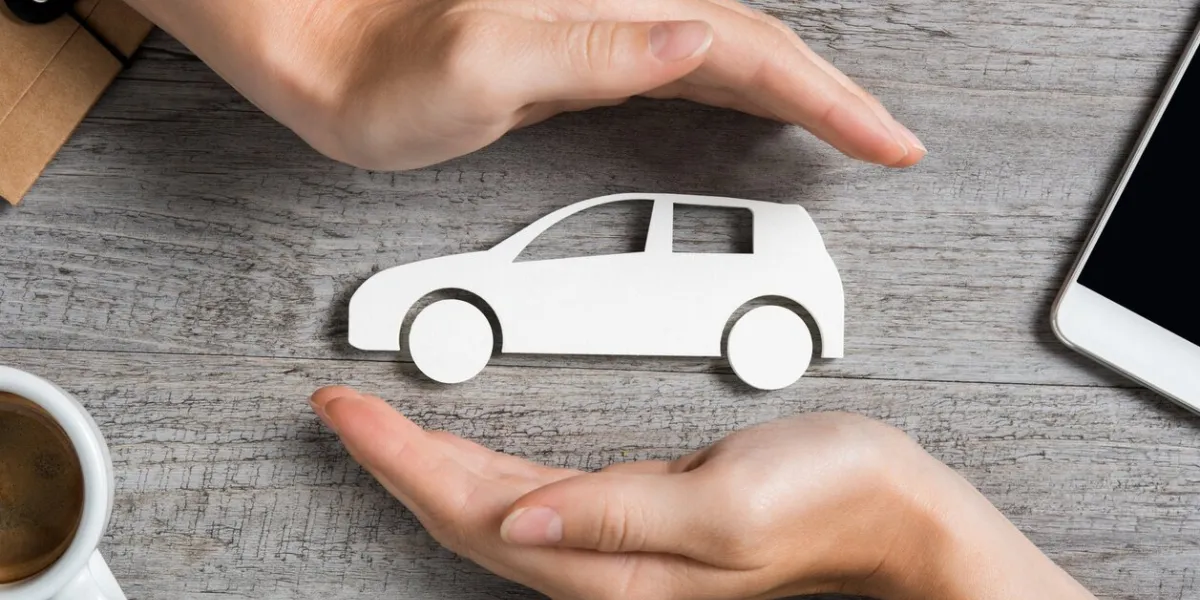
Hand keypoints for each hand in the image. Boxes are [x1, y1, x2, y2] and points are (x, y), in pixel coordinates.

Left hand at [125, 0, 924, 169]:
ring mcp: (603, 31)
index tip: (883, 137)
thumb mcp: (482, 63)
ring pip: (728, 55)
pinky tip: (751, 107)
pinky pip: (685, 70)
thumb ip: (592, 50)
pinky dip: (736, 92)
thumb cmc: (380, 65)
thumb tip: (695, 42)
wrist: (323, 49)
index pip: (750, 48)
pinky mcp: (583, 57)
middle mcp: (617, 8)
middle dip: (831, 94)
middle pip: (757, 45)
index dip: (828, 96)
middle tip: (887, 139)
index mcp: (611, 6)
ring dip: (793, 92)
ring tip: (845, 127)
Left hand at [309, 386, 1095, 599]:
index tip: (348, 413)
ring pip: (485, 504)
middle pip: (462, 512)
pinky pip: (524, 493)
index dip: (399, 461)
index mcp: (609, 565)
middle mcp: (598, 562)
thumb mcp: (726, 505)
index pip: (470, 511)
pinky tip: (458, 452)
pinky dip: (475, 464)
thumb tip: (519, 518)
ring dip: (423, 464)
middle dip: (393, 460)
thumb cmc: (827, 501)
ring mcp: (610, 540)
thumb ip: (619, 515)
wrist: (889, 509)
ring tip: (375, 425)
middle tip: (340, 409)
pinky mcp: (629, 512)